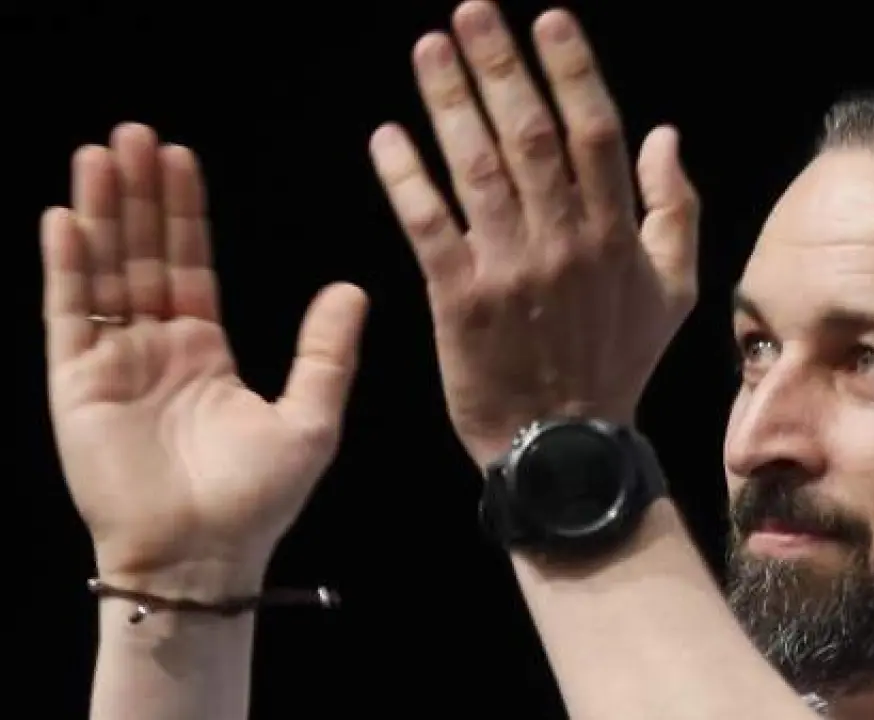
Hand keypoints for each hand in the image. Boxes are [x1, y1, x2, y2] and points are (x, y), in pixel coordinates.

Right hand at [42, 124, 367, 595]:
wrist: (204, 554)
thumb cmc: (258, 498)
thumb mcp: (310, 416)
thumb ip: (326, 351)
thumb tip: (352, 289)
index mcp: (205, 352)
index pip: (190, 264)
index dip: (184, 212)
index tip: (179, 156)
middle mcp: (155, 350)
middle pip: (142, 255)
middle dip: (138, 195)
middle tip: (133, 133)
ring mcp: (113, 365)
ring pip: (103, 273)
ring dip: (101, 214)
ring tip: (100, 154)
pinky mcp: (76, 386)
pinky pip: (68, 316)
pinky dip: (66, 267)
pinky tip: (67, 217)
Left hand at [370, 1, 698, 466]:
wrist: (567, 446)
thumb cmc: (617, 363)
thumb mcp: (675, 291)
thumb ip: (676, 210)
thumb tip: (664, 134)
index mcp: (616, 236)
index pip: (595, 134)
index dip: (571, 71)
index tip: (548, 19)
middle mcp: (564, 243)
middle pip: (531, 136)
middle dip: (501, 65)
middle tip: (473, 11)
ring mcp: (509, 271)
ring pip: (478, 170)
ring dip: (450, 103)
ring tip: (430, 48)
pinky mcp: (458, 300)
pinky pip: (428, 228)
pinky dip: (406, 180)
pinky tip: (386, 135)